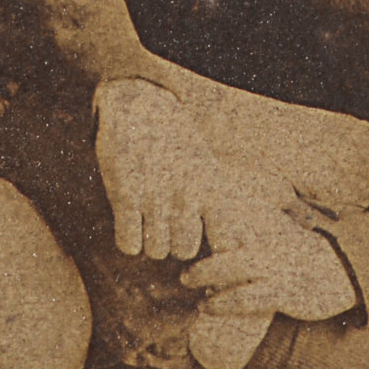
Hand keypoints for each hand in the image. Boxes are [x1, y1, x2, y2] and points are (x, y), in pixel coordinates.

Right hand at [93, 78, 298, 261]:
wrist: (139, 106)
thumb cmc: (178, 146)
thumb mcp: (210, 170)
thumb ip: (223, 209)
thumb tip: (242, 248)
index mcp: (213, 188)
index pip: (229, 242)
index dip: (219, 262)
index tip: (208, 262)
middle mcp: (187, 193)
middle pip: (184, 251)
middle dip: (175, 244)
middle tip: (168, 227)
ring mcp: (157, 194)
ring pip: (157, 250)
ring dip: (151, 243)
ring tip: (149, 221)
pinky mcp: (126, 193)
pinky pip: (129, 243)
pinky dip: (128, 241)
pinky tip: (130, 223)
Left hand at [180, 218, 357, 323]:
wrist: (338, 273)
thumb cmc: (300, 252)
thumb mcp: (278, 230)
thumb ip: (253, 221)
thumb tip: (223, 211)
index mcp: (267, 226)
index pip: (231, 215)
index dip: (206, 218)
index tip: (183, 220)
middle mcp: (270, 243)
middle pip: (227, 240)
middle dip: (200, 252)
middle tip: (182, 267)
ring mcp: (276, 267)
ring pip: (233, 267)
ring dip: (205, 275)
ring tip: (187, 281)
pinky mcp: (283, 292)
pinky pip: (247, 297)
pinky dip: (224, 302)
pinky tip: (208, 305)